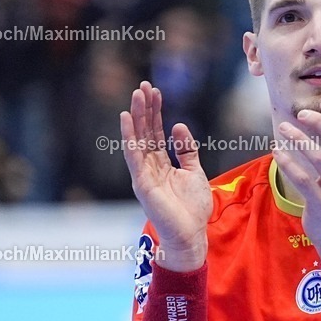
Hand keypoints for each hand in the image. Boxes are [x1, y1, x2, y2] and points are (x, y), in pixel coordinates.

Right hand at [120, 81, 210, 271]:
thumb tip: (179, 126)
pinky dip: (129, 136)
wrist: (190, 235)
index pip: (155, 133)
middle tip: (144, 85)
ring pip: (138, 139)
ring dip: (137, 116)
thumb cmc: (191, 208)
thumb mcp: (193, 172)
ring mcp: (143, 174)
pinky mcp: (142, 183)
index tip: (156, 91)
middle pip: (144, 132)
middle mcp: (149, 167)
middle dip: (144, 109)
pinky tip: (126, 118)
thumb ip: (186, 150)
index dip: (155, 112)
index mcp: (161, 164)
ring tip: (137, 94)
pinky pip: (133, 155)